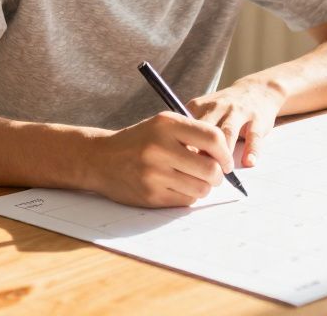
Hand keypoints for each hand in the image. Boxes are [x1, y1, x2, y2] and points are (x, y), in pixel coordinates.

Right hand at [86, 111, 232, 207]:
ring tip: (193, 180)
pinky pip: (186, 201)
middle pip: (210, 169)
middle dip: (218, 175)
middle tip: (214, 175)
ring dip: (203, 187)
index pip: (213, 138)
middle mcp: (159, 148)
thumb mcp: (162, 125)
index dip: (225, 153)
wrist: (101, 159)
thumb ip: (192, 135)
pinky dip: (188, 196)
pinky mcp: (150, 195)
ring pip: (201, 189)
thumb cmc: (139, 141)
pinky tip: (177, 186)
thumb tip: (225, 158)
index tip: (226, 160)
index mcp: (166, 124)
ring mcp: (154, 174)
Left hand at [186, 77, 284, 167]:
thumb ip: (192, 133)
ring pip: (228, 133)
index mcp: (199, 107)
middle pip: (205, 131)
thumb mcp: (204, 113)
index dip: (185, 150)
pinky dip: (251, 150)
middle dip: (203, 154)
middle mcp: (217, 107)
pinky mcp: (257, 119)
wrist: (256, 90)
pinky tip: (248, 162)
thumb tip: (183, 163)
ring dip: (224, 155)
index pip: (186, 130)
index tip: (185, 168)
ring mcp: (238, 112)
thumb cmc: (224, 110)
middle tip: (202, 174)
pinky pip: (253, 136)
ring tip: (223, 171)